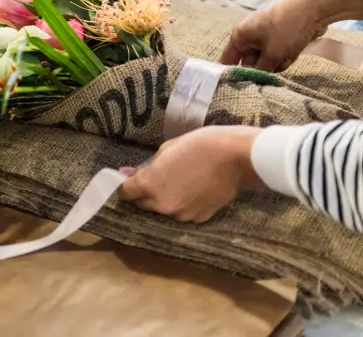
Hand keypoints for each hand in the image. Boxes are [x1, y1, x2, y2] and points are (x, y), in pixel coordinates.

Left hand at [118, 126, 262, 222]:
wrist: (237, 157)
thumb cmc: (202, 144)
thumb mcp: (169, 147)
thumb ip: (148, 164)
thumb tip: (130, 174)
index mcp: (151, 185)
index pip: (125, 193)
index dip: (125, 184)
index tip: (129, 178)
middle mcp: (162, 205)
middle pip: (142, 204)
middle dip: (143, 192)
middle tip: (156, 175)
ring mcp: (182, 215)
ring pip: (163, 210)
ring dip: (164, 198)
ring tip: (181, 179)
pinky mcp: (199, 218)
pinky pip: (183, 212)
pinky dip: (184, 203)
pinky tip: (194, 187)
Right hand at [221, 0, 362, 71]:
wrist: (313, 8)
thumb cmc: (287, 29)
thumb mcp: (272, 55)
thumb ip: (260, 71)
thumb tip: (255, 81)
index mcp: (240, 35)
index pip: (228, 60)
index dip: (232, 75)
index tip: (239, 90)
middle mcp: (249, 35)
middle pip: (250, 63)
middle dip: (263, 69)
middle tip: (274, 67)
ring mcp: (265, 36)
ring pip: (266, 60)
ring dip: (277, 63)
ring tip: (287, 54)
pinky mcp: (279, 37)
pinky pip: (277, 55)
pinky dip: (285, 57)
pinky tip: (294, 51)